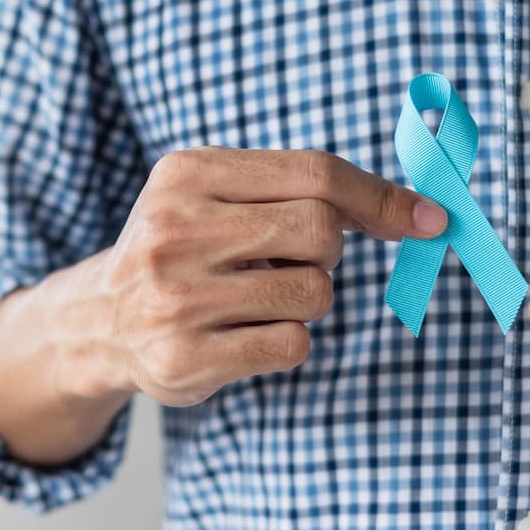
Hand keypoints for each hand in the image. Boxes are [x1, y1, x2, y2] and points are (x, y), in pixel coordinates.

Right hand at [85, 146, 446, 406]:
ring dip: (306, 298)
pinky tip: (243, 333)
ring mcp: (176, 297)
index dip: (380, 197)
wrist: (101, 318)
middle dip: (329, 250)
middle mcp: (175, 230)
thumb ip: (298, 188)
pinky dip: (287, 339)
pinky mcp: (186, 357)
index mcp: (187, 173)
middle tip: (292, 258)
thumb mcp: (217, 192)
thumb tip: (415, 211)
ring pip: (314, 293)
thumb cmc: (184, 247)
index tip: (428, 218)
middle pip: (320, 231)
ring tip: (256, 296)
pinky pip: (294, 344)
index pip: (313, 173)